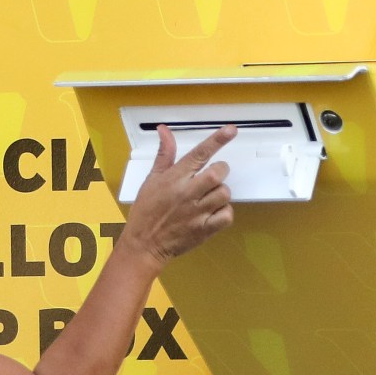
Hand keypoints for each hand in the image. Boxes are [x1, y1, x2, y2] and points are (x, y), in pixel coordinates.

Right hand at [125, 124, 236, 266]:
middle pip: (218, 173)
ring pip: (224, 193)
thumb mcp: (151, 179)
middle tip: (213, 176)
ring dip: (221, 193)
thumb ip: (164, 155)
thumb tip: (164, 130)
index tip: (231, 130)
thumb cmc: (147, 211)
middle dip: (221, 171)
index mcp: (174, 178)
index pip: (199, 154)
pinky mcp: (204, 229)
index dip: (217, 140)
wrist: (144, 244)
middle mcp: (187, 193)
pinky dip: (225, 212)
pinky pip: (227, 215)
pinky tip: (213, 212)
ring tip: (209, 197)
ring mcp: (197, 213)